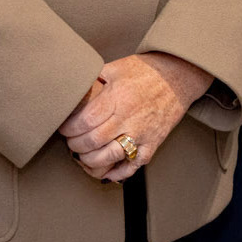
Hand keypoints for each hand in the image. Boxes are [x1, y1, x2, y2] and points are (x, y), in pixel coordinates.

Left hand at [58, 53, 212, 182]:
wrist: (178, 77)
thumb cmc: (146, 71)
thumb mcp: (116, 67)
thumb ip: (94, 79)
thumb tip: (72, 90)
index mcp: (118, 97)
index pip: (85, 120)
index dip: (69, 128)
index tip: (63, 128)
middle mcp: (129, 118)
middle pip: (93, 141)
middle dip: (75, 145)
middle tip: (70, 141)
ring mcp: (142, 134)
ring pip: (109, 157)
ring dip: (90, 160)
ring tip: (83, 155)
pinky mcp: (152, 145)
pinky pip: (132, 166)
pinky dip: (116, 173)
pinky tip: (105, 170)